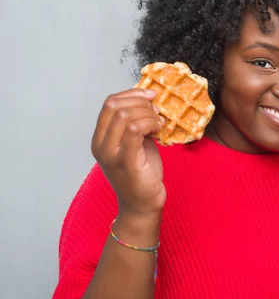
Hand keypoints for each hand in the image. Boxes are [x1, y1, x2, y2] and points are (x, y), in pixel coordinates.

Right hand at [91, 88, 165, 214]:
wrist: (142, 205)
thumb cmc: (141, 174)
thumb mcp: (135, 144)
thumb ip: (135, 124)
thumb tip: (148, 101)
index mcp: (100, 138)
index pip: (109, 103)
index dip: (131, 94)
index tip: (150, 95)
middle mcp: (100, 145)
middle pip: (116, 105)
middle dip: (141, 102)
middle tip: (156, 111)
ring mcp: (111, 154)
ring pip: (125, 115)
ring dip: (148, 113)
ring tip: (159, 123)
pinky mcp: (126, 161)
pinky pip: (135, 130)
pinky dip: (150, 123)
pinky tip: (158, 129)